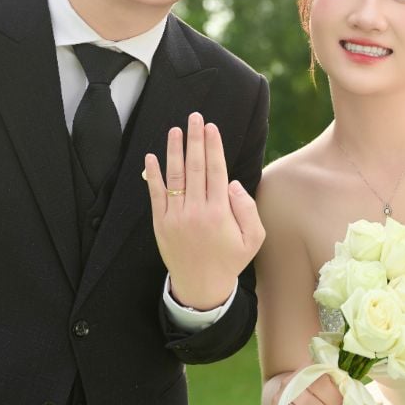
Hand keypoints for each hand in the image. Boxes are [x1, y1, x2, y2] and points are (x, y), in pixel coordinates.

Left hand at [144, 112, 264, 309]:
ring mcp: (175, 217)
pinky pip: (155, 194)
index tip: (212, 128)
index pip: (215, 171)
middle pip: (194, 168)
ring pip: (174, 177)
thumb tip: (233, 183)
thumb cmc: (229, 260)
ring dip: (174, 151)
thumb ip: (247, 209)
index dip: (213, 147)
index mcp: (219, 213)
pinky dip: (153, 175)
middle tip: (195, 118)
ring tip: (176, 130)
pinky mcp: (160, 223)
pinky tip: (151, 157)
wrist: (201, 287)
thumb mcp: (253, 239)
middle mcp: (195, 212)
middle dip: (195, 140)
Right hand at [261, 371, 342, 404]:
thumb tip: (349, 396)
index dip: (335, 398)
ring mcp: (277, 401)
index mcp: (304, 372)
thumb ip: (337, 385)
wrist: (289, 389)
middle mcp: (288, 385)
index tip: (342, 404)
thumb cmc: (316, 388)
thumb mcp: (326, 380)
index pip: (321, 385)